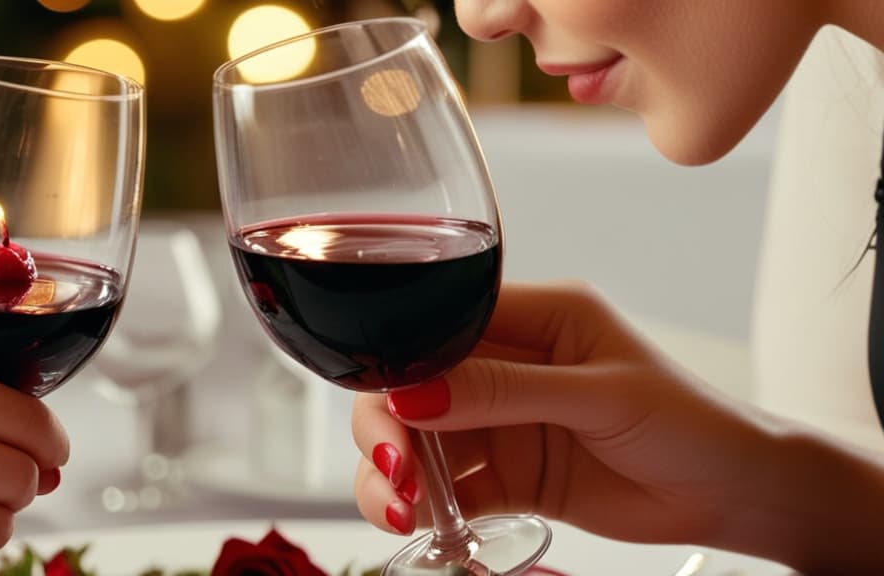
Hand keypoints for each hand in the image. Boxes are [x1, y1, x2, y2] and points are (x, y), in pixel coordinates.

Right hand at [352, 282, 782, 544]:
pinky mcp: (506, 474)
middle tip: (396, 471)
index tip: (392, 406)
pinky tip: (424, 524)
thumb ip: (506, 390)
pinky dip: (425, 507)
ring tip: (403, 510)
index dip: (401, 360)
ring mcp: (502, 421)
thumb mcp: (600, 395)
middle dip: (387, 426)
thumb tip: (418, 392)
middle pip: (411, 384)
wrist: (734, 493)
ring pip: (417, 439)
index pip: (439, 324)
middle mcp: (506, 363)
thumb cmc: (691, 421)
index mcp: (534, 316)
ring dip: (395, 474)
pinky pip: (446, 487)